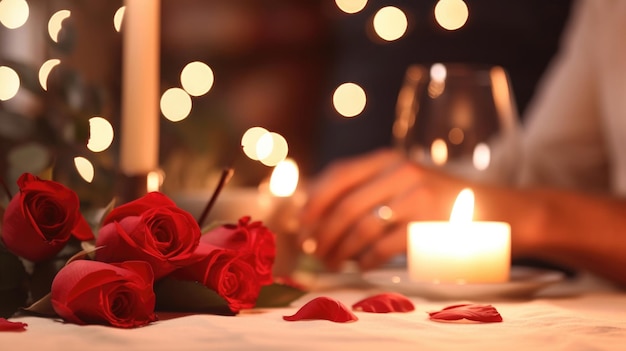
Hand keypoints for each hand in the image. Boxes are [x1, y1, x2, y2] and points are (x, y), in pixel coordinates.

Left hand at [299, 148, 466, 270]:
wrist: (493, 210)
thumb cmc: (436, 202)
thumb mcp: (402, 183)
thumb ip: (367, 190)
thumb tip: (316, 213)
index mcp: (386, 159)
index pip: (338, 174)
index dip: (313, 201)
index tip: (300, 225)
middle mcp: (399, 171)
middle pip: (346, 205)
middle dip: (323, 233)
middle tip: (314, 252)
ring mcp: (416, 195)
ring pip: (362, 227)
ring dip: (341, 250)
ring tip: (333, 263)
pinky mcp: (429, 222)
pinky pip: (385, 245)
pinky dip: (366, 259)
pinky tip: (361, 266)